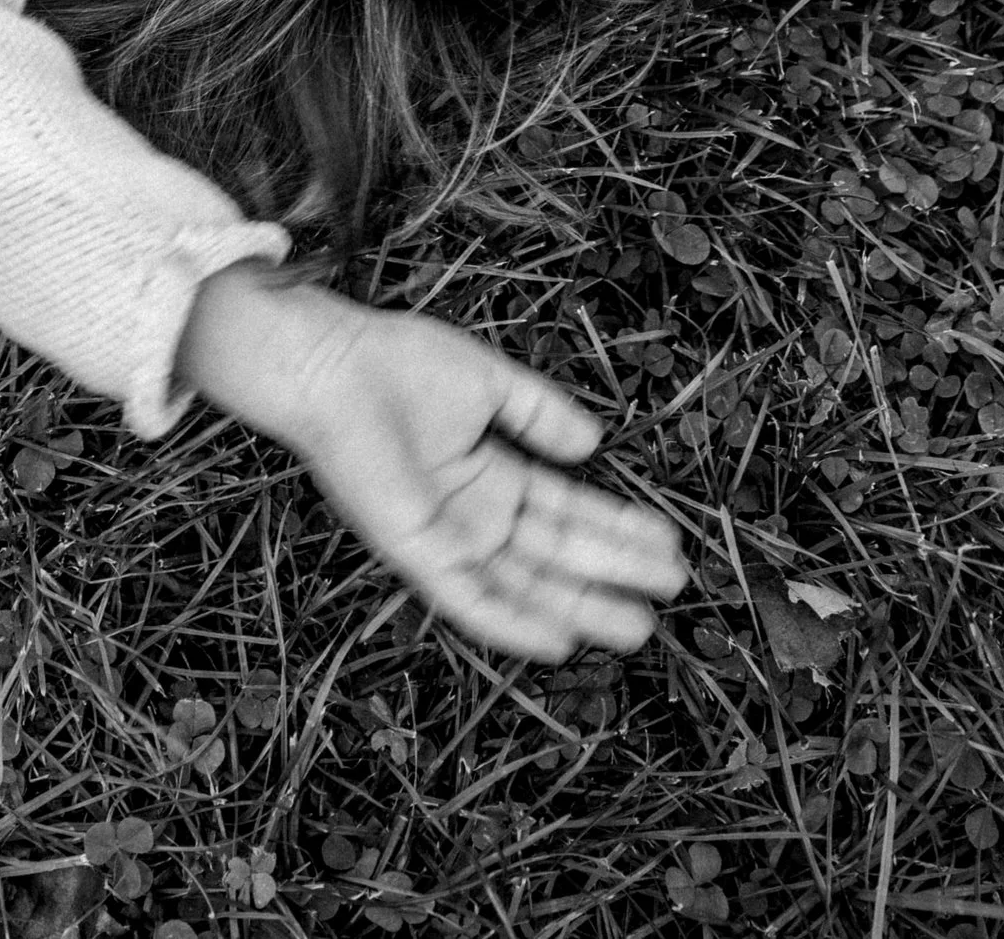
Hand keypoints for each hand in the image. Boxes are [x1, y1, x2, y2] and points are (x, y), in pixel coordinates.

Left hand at [178, 265, 686, 660]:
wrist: (330, 364)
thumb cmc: (396, 362)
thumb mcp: (486, 382)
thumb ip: (539, 413)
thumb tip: (594, 444)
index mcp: (487, 474)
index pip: (565, 510)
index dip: (616, 528)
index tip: (667, 543)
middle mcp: (472, 514)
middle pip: (557, 554)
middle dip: (613, 573)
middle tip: (672, 591)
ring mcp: (446, 538)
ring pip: (526, 583)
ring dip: (581, 606)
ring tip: (637, 626)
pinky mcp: (416, 552)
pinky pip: (470, 598)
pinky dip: (513, 623)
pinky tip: (560, 642)